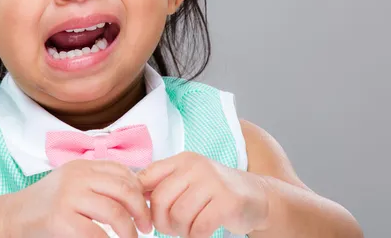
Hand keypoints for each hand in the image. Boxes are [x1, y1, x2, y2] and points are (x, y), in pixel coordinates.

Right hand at [1, 159, 152, 237]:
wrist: (10, 216)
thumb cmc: (46, 204)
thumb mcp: (72, 183)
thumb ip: (97, 183)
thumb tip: (136, 195)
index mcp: (82, 165)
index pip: (123, 172)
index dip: (140, 190)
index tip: (146, 207)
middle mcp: (77, 176)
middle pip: (124, 189)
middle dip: (141, 210)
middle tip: (147, 226)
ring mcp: (68, 195)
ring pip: (115, 212)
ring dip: (129, 230)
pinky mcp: (60, 218)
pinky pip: (96, 233)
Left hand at [138, 152, 269, 237]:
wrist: (256, 196)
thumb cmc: (215, 191)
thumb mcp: (189, 179)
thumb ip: (164, 183)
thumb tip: (134, 197)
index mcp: (182, 160)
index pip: (147, 177)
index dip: (141, 200)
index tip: (145, 215)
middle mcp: (196, 166)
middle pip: (161, 199)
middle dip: (161, 222)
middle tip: (170, 229)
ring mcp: (213, 182)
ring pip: (179, 216)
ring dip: (180, 231)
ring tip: (188, 230)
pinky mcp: (228, 201)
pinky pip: (199, 227)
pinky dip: (196, 236)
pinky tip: (201, 232)